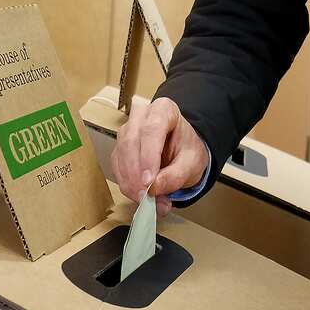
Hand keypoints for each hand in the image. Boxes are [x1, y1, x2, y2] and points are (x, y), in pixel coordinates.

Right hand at [110, 97, 207, 216]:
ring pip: (121, 154)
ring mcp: (127, 130)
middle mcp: (141, 116)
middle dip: (136, 173)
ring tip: (145, 200)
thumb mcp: (192, 163)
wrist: (182, 152)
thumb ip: (176, 175)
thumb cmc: (187, 150)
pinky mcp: (119, 148)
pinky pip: (116, 166)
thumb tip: (154, 188)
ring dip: (130, 181)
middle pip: (131, 141)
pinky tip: (137, 194)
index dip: (148, 156)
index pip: (152, 129)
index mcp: (164, 109)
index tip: (149, 181)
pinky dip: (125, 183)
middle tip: (145, 197)